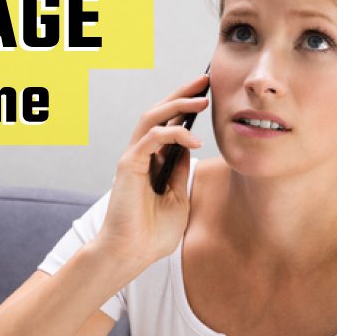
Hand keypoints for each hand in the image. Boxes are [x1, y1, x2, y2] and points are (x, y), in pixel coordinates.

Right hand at [93, 73, 208, 272]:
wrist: (132, 254)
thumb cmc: (152, 234)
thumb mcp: (179, 199)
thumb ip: (181, 173)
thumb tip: (190, 148)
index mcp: (151, 162)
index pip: (169, 126)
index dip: (186, 108)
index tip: (208, 95)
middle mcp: (140, 155)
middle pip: (159, 114)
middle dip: (182, 94)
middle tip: (205, 81)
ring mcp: (132, 158)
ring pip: (152, 117)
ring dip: (177, 104)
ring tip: (201, 98)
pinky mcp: (128, 164)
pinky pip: (152, 137)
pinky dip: (173, 133)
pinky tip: (194, 138)